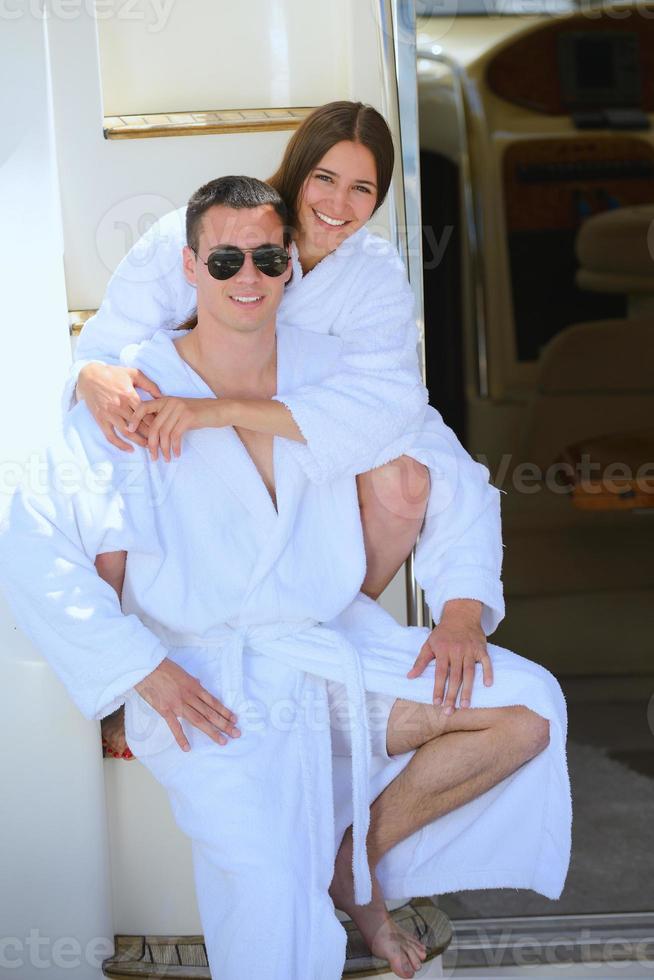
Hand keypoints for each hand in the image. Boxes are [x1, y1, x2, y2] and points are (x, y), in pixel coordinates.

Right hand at [76, 363, 161, 451]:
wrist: (89, 376)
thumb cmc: (113, 374)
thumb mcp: (133, 373)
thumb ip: (149, 384)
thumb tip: (162, 396)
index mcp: (129, 394)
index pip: (146, 413)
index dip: (157, 421)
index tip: (164, 426)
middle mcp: (119, 406)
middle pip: (139, 424)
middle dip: (151, 434)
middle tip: (160, 440)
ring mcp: (109, 414)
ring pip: (127, 432)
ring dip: (139, 441)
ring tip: (149, 446)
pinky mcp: (101, 420)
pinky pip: (111, 436)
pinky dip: (120, 445)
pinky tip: (130, 449)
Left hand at [127, 396, 224, 461]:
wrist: (219, 410)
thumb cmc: (199, 414)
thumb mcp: (180, 412)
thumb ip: (166, 417)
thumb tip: (151, 434)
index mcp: (165, 400)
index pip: (144, 406)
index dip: (135, 418)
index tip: (129, 430)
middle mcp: (170, 402)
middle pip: (154, 425)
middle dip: (151, 444)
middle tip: (153, 457)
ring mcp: (179, 408)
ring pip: (164, 433)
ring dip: (164, 449)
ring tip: (166, 458)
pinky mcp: (188, 416)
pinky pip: (176, 435)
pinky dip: (175, 447)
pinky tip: (177, 454)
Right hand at [134, 657, 239, 751]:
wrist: (147, 667)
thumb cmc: (164, 667)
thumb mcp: (183, 672)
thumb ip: (192, 681)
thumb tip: (199, 684)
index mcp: (195, 686)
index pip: (213, 702)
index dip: (225, 711)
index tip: (235, 719)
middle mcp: (189, 696)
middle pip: (210, 713)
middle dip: (224, 724)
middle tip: (236, 733)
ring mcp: (178, 704)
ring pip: (198, 720)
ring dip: (211, 731)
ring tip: (223, 741)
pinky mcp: (165, 710)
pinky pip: (175, 726)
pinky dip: (181, 737)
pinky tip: (187, 748)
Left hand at [406, 599, 492, 713]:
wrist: (460, 614)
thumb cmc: (443, 632)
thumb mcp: (429, 644)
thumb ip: (420, 661)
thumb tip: (410, 676)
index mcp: (443, 650)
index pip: (440, 673)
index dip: (438, 688)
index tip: (436, 703)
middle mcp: (457, 650)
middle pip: (455, 676)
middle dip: (452, 695)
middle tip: (449, 711)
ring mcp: (470, 650)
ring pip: (470, 672)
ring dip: (468, 690)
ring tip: (465, 705)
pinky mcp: (482, 648)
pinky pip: (486, 662)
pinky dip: (488, 673)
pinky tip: (487, 685)